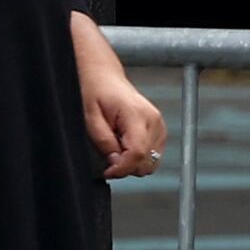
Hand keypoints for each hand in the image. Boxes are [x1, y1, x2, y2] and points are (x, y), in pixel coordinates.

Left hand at [82, 57, 167, 180]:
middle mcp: (154, 121)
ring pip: (152, 161)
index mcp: (137, 115)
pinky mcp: (159, 129)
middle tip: (108, 156)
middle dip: (126, 166)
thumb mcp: (90, 118)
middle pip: (147, 161)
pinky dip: (139, 156)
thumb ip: (104, 142)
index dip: (122, 168)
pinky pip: (153, 154)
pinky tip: (125, 145)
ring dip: (133, 162)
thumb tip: (115, 161)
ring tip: (116, 148)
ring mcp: (159, 125)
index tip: (107, 171)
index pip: (137, 153)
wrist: (104, 78)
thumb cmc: (96, 92)